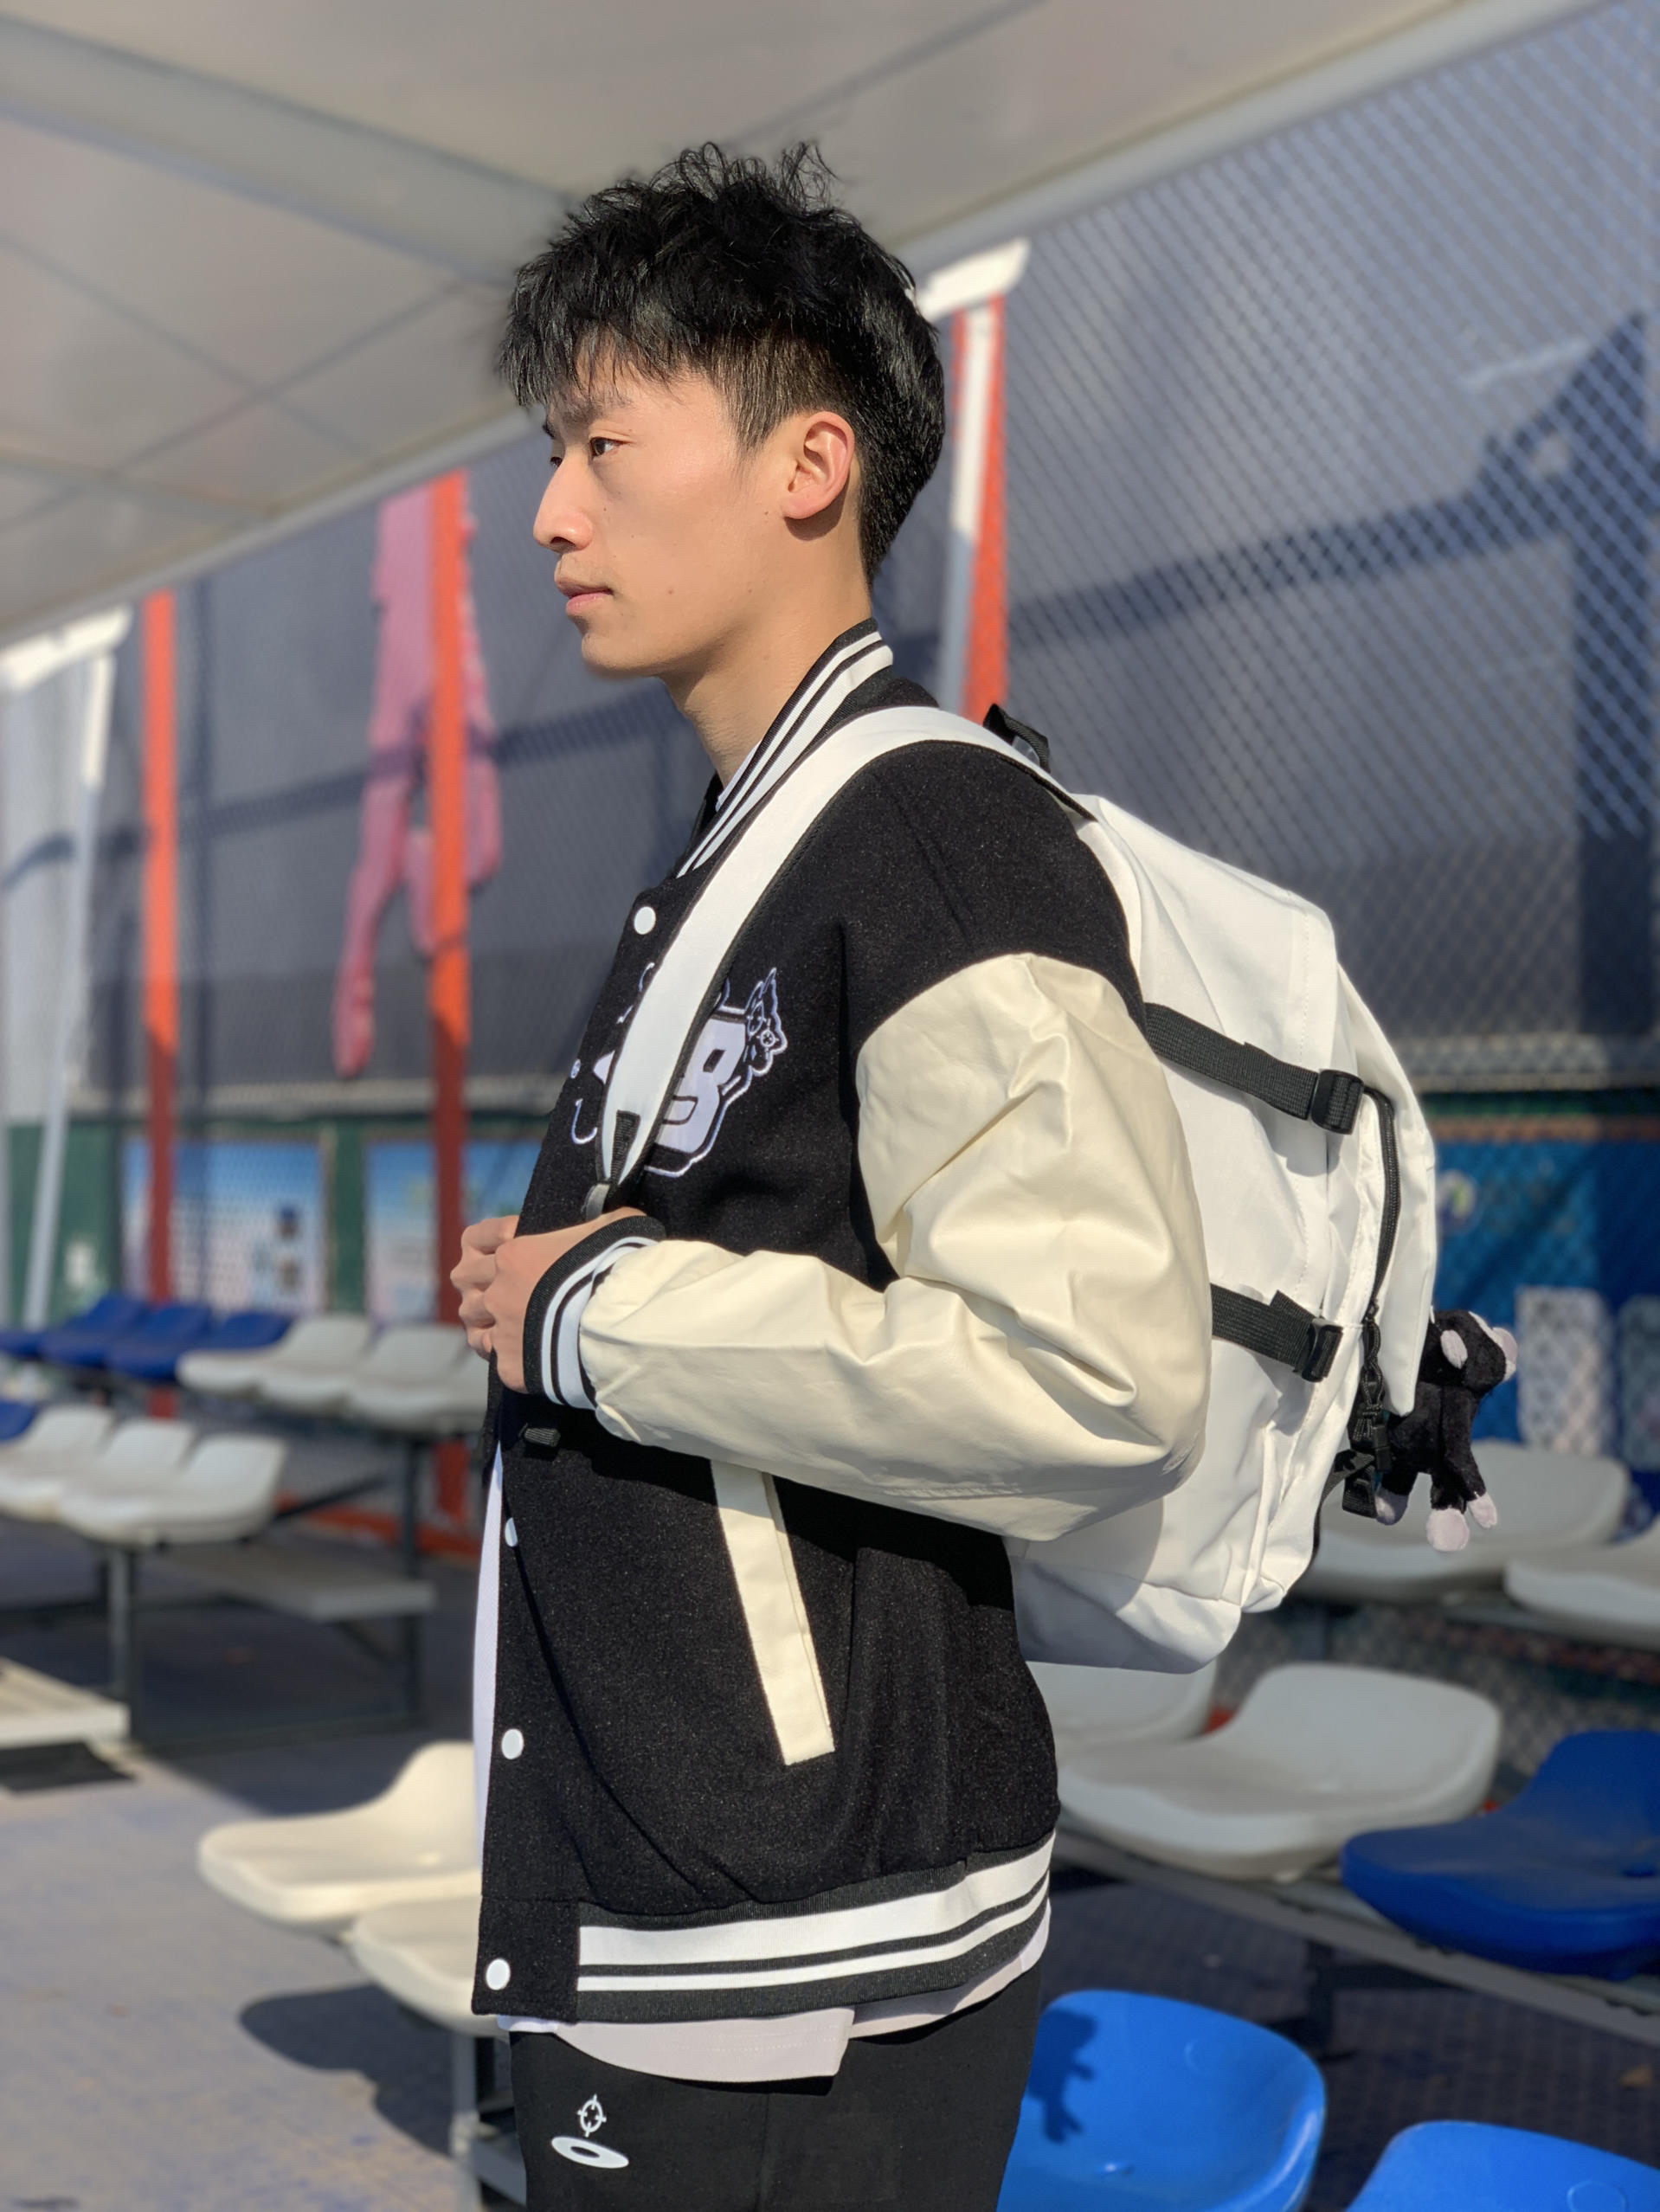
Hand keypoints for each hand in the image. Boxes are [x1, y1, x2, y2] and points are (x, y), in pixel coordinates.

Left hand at [451, 1210, 643, 1391]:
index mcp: (513, 1254)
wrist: (619, 1322)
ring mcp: (501, 1331)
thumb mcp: (610, 1227)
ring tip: (507, 1324)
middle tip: (501, 1286)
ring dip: (486, 1321)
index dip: (492, 1239)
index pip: (476, 1239)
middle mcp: (497, 1291)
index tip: (514, 1242)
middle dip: (478, 1282)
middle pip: (465, 1282)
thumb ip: (598, 1221)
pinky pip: (498, 1361)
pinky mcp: (511, 1366)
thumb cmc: (616, 1267)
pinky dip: (510, 1357)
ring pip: (472, 1325)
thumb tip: (609, 1222)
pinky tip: (526, 1356)